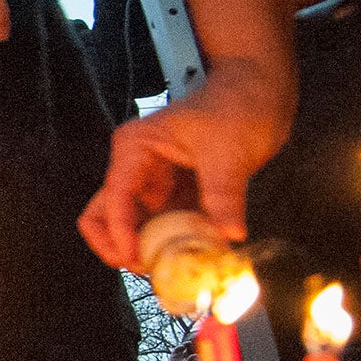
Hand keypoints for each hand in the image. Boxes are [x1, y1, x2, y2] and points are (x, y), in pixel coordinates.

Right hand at [78, 56, 293, 268]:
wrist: (257, 91)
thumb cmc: (236, 104)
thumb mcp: (229, 151)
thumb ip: (223, 194)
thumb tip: (227, 234)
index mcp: (136, 148)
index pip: (114, 195)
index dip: (119, 231)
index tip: (134, 258)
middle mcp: (136, 168)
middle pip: (103, 214)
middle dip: (116, 245)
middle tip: (140, 268)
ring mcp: (153, 184)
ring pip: (129, 226)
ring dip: (143, 250)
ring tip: (164, 269)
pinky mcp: (174, 197)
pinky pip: (163, 228)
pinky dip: (170, 246)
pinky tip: (188, 257)